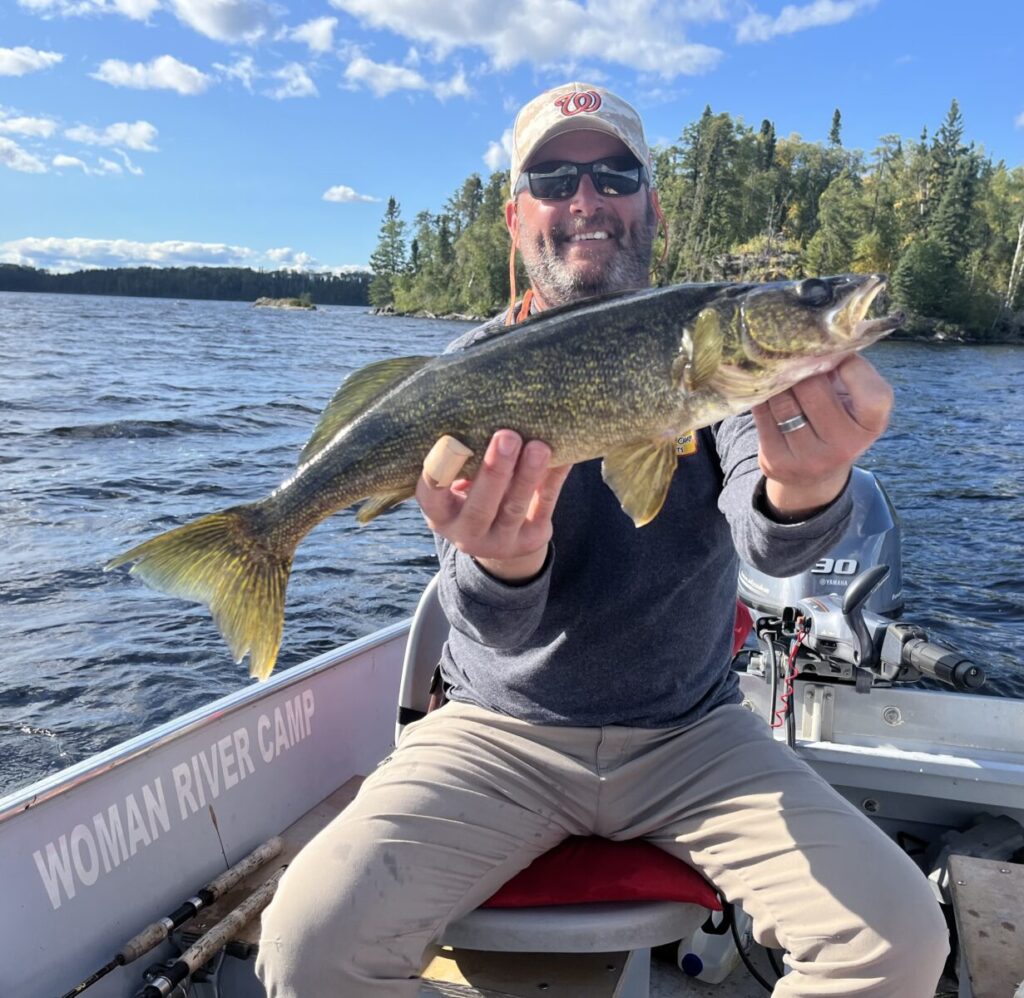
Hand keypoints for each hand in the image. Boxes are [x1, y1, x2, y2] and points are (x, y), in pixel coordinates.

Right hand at [416, 430, 571, 581]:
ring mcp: (500, 541)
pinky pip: (545, 506)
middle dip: (494, 471)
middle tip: (506, 436)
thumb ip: (463, 460)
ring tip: (539, 446)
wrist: (499, 541)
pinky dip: (553, 480)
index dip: (439, 470)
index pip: (432, 494)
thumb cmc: (472, 494)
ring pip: (515, 508)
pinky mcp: (531, 539)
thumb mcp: (456, 486)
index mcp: (440, 514)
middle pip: (479, 506)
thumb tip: (484, 413)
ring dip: (527, 475)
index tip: (450, 440)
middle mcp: (466, 533)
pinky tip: (564, 457)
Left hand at [751, 354, 893, 518]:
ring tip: (778, 372)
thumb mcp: (856, 399)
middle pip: (812, 388)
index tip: (836, 358)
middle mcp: (845, 446)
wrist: (813, 474)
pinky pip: (762, 415)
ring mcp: (810, 458)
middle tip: (795, 357)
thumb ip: (849, 368)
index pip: (871, 391)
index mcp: (872, 425)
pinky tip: (764, 391)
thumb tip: (824, 331)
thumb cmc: (837, 419)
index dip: (850, 366)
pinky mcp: (778, 461)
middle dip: (801, 368)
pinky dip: (761, 397)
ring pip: (783, 401)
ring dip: (777, 382)